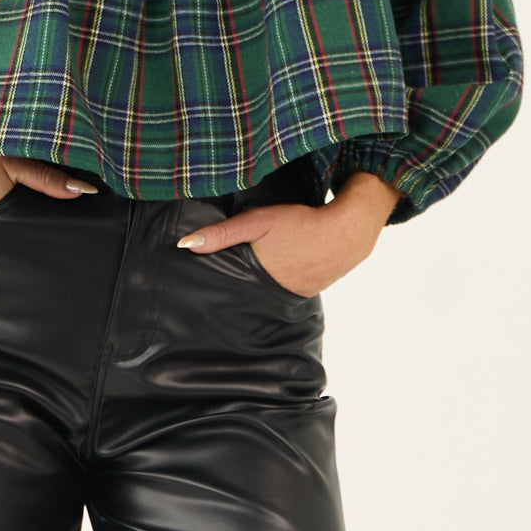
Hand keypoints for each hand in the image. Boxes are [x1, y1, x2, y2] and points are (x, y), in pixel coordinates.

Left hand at [175, 172, 400, 297]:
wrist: (346, 232)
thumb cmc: (299, 224)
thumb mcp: (256, 222)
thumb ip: (222, 233)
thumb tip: (184, 245)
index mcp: (258, 281)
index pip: (226, 301)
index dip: (209, 303)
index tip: (188, 308)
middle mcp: (273, 295)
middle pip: (242, 304)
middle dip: (226, 305)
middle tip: (201, 306)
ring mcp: (291, 295)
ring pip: (261, 300)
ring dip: (248, 297)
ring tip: (227, 299)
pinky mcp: (305, 289)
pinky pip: (280, 293)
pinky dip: (270, 289)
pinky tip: (264, 284)